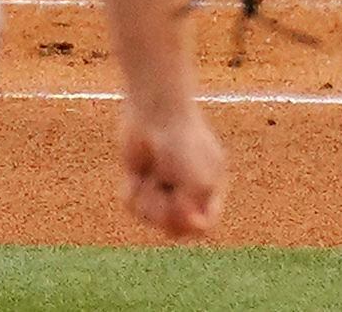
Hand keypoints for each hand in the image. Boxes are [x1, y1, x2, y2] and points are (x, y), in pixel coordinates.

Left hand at [119, 102, 226, 238]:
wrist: (154, 113)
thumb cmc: (182, 144)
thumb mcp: (198, 181)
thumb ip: (195, 210)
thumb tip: (186, 229)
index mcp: (209, 186)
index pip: (206, 223)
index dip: (193, 226)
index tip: (183, 212)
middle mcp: (187, 187)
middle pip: (174, 226)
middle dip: (164, 215)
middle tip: (162, 195)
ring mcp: (163, 183)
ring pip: (150, 216)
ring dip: (146, 202)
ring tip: (148, 180)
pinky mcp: (140, 178)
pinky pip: (133, 203)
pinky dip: (132, 194)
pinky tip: (134, 178)